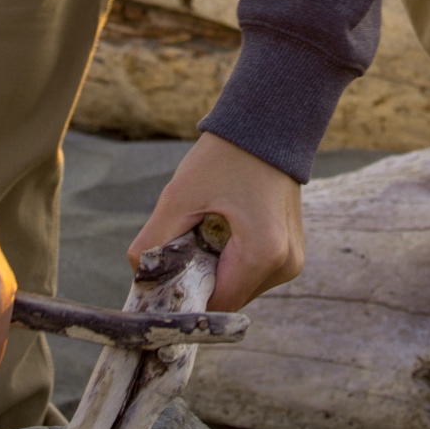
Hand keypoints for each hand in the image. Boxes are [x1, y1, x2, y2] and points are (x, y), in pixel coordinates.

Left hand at [128, 132, 303, 310]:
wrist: (267, 124)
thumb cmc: (226, 156)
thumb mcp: (180, 196)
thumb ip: (153, 241)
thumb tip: (138, 275)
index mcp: (263, 254)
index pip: (216, 304)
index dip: (188, 293)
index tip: (169, 271)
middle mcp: (284, 265)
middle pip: (229, 297)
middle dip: (202, 277)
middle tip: (188, 239)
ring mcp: (292, 259)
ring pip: (241, 286)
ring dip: (218, 268)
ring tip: (211, 226)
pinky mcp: (291, 251)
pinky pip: (254, 271)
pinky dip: (234, 259)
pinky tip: (228, 226)